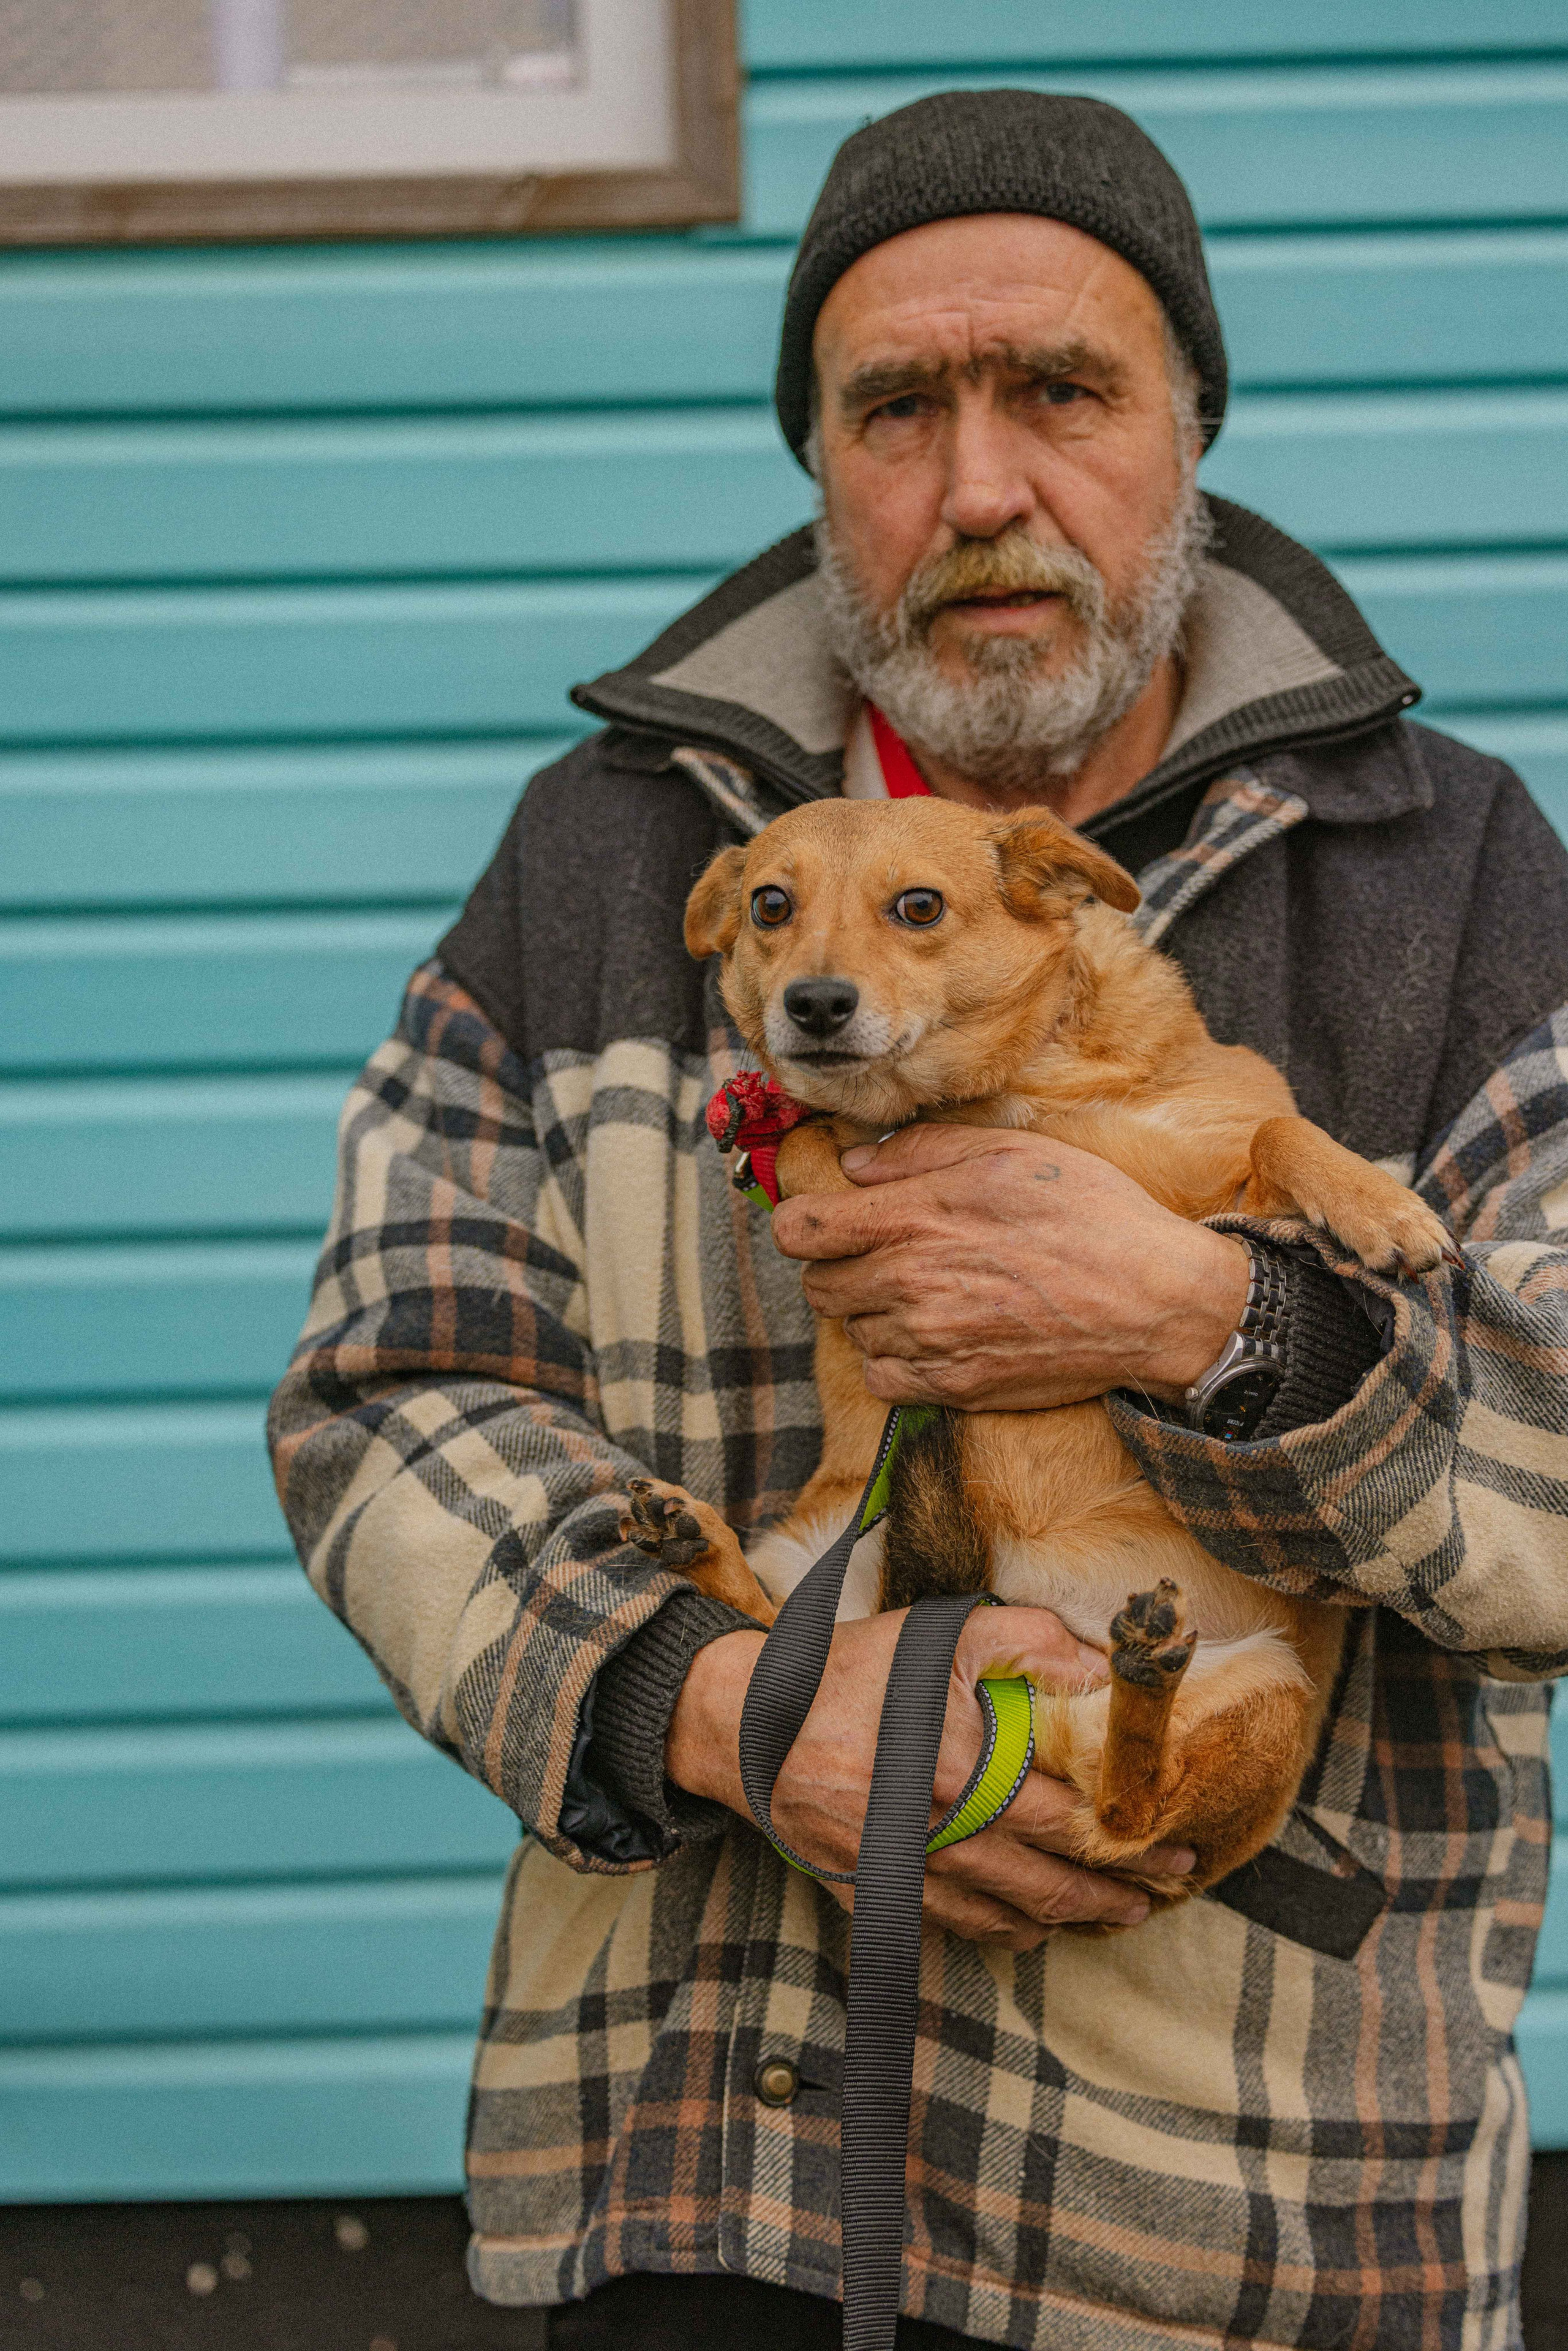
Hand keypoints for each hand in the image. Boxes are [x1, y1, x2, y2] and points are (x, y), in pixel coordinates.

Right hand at [667, 1615, 1195, 1947]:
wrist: (745, 1723)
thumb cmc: (848, 1671)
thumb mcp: (936, 1634)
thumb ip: (1027, 1642)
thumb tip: (1102, 1671)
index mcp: (955, 1769)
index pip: (1064, 1821)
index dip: (1129, 1842)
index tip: (1176, 1845)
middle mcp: (933, 1833)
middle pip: (1045, 1881)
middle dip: (1115, 1892)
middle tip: (1166, 1889)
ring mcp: (902, 1872)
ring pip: (1005, 1915)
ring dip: (1068, 1919)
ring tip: (1119, 1913)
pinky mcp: (874, 1893)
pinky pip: (954, 1927)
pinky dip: (1004, 1932)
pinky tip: (1035, 1928)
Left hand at [770, 1123, 1248, 1410]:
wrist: (1153, 1301)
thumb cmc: (1090, 1215)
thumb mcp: (1008, 1152)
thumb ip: (920, 1153)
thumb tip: (856, 1165)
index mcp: (912, 1217)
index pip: (799, 1230)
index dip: (804, 1223)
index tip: (829, 1221)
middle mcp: (907, 1282)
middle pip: (817, 1285)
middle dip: (842, 1267)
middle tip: (890, 1255)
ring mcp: (926, 1340)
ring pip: (852, 1330)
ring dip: (874, 1312)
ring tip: (929, 1291)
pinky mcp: (951, 1386)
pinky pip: (881, 1378)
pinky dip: (895, 1360)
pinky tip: (934, 1335)